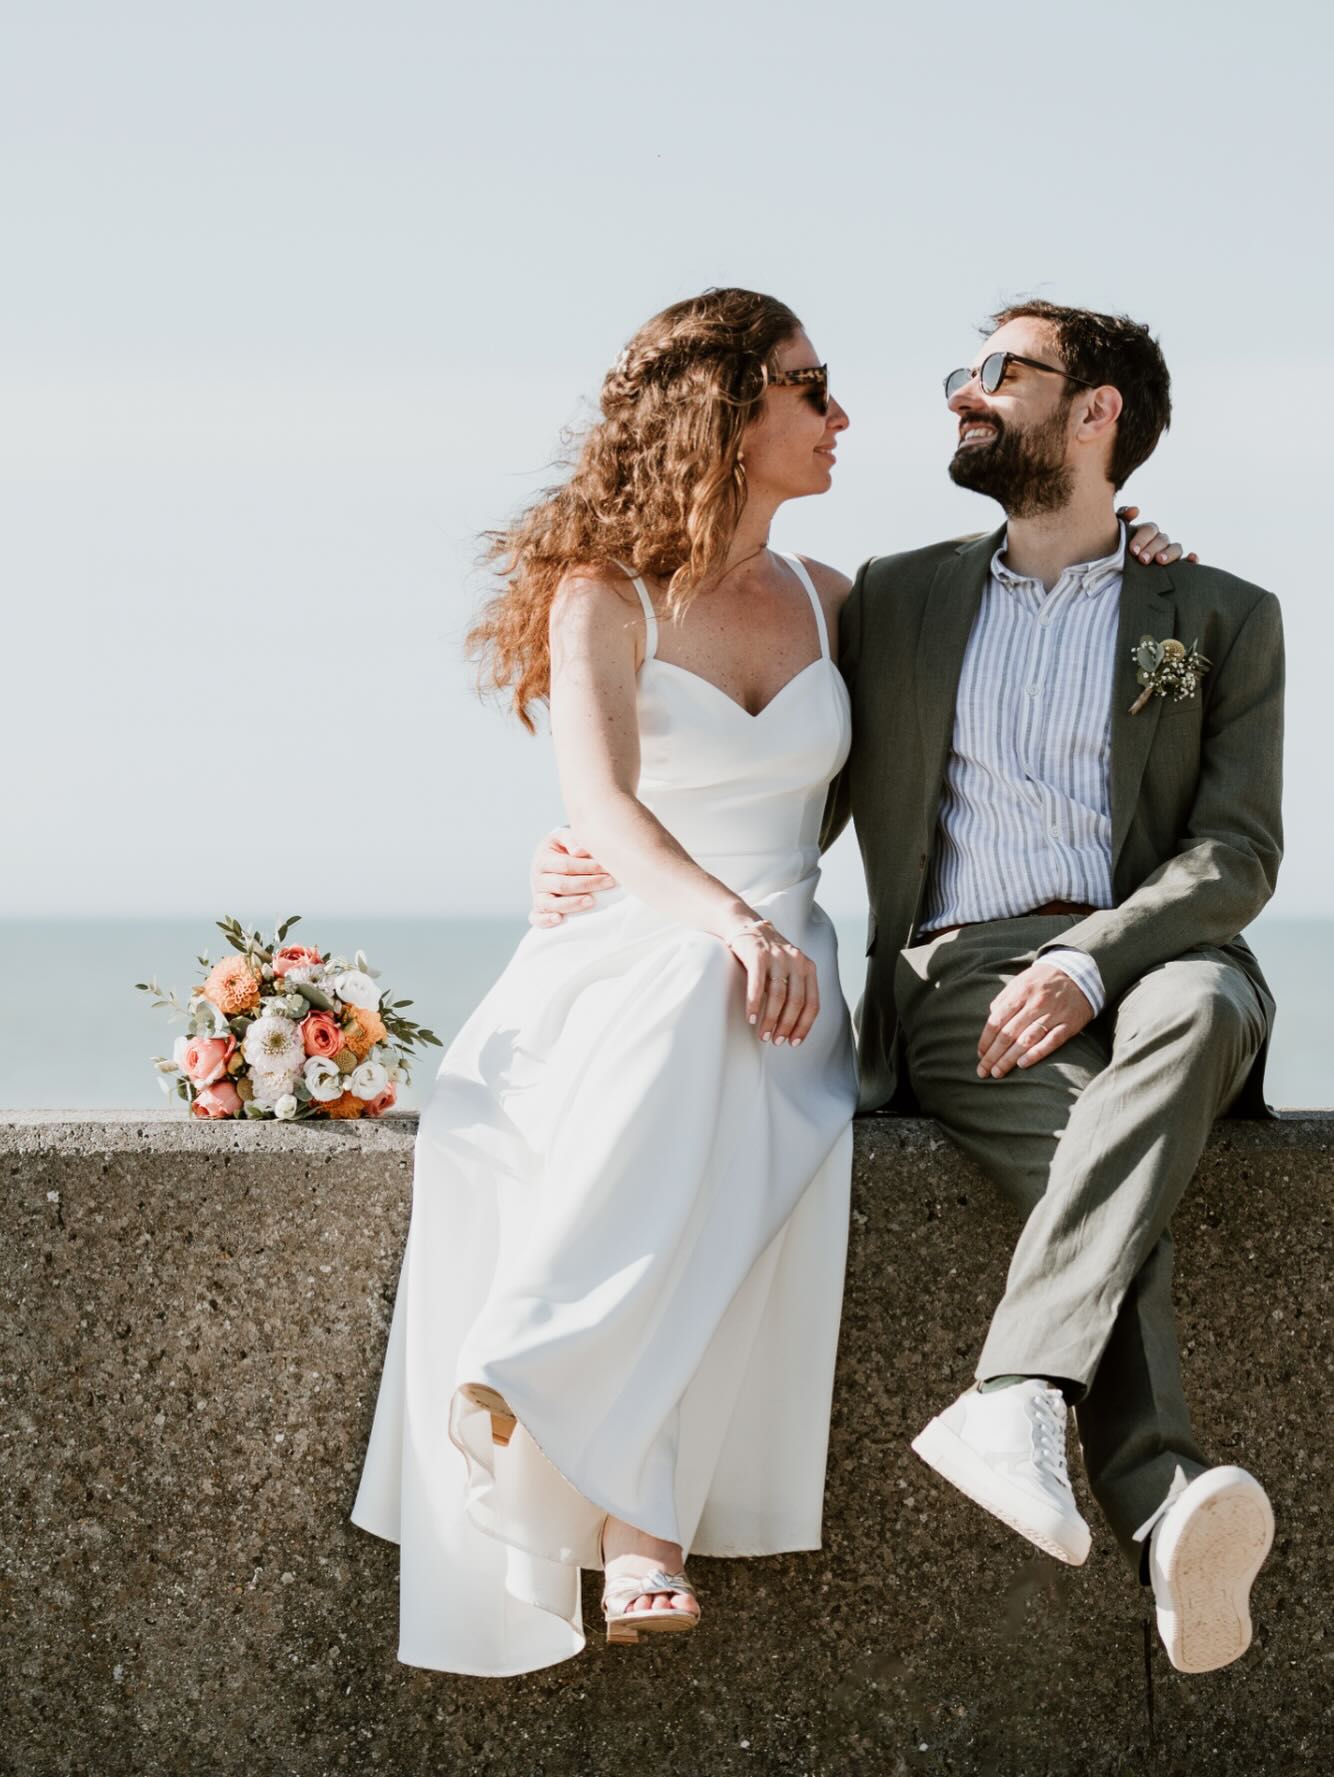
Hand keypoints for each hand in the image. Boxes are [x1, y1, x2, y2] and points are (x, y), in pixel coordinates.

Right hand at [529, 828, 616, 927]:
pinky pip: (537, 918)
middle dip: (587, 884)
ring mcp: (537, 895)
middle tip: (608, 882)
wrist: (548, 860)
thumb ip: (572, 840)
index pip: (565, 865)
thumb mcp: (563, 838)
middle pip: (562, 884)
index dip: (586, 867)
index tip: (606, 868)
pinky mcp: (538, 909)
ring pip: (550, 903)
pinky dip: (545, 921)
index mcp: (543, 860)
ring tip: (591, 901)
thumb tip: (580, 851)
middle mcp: (538, 879)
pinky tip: (559, 920)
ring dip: (572, 903)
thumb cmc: (561, 849)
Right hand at [725, 918, 819, 1046]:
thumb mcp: (788, 967)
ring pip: (778, 996)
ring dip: (770, 1020)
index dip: (804, 1026)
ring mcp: (777, 957)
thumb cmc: (766, 954)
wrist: (745, 925)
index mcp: (808, 967)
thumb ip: (795, 988)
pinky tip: (751, 1018)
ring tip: (763, 1034)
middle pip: (796, 1002)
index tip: (794, 1042)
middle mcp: (796, 961)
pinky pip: (757, 985)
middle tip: (776, 1041)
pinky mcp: (758, 955)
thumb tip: (792, 1025)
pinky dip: (754, 1005)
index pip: (812, 1004)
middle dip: (786, 1026)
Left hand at [976, 962, 1093, 1078]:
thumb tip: (991, 1018)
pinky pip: (1051, 1042)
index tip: (980, 1054)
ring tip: (998, 1073)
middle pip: (1009, 1034)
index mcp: (1021, 992)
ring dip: (1009, 1059)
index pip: (997, 1021)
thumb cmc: (1043, 981)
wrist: (1079, 974)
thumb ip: (1004, 999)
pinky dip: (1036, 1054)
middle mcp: (1036, 1004)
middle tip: (983, 1071)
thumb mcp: (1020, 981)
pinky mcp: (1069, 1024)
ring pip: (1027, 1041)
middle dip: (993, 1055)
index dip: (986, 1040)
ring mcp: (1053, 1014)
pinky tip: (1022, 1064)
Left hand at [1118, 504, 1198, 565]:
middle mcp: (1159, 542)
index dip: (1142, 538)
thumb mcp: (1113, 536)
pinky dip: (1192, 560)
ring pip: (1176, 548)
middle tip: (1142, 559)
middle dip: (1153, 548)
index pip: (1149, 530)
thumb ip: (1121, 518)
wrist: (1113, 577)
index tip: (1133, 551)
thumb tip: (1136, 510)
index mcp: (1146, 533)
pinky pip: (1188, 563)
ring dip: (1170, 553)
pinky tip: (1192, 558)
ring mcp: (1169, 554)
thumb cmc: (1113, 553)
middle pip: (1162, 539)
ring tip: (1160, 561)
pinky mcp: (1176, 568)